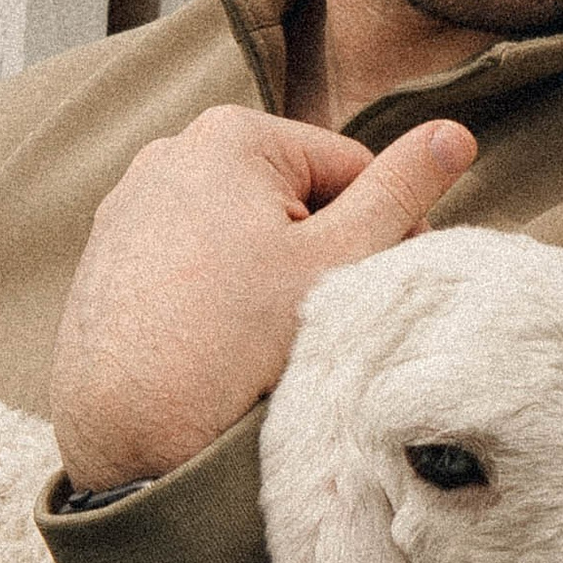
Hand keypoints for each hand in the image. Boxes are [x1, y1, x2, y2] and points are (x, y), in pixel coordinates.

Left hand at [49, 108, 476, 491]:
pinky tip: (222, 345)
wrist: (123, 429)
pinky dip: (218, 293)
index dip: (384, 227)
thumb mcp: (338, 260)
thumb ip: (400, 190)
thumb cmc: (232, 342)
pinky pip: (192, 260)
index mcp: (230, 134)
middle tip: (324, 318)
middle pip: (292, 196)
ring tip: (269, 338)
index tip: (385, 285)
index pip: (349, 168)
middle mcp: (170, 153)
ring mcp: (130, 204)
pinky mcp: (108, 255)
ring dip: (271, 274)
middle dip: (320, 250)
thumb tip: (455, 132)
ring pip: (242, 231)